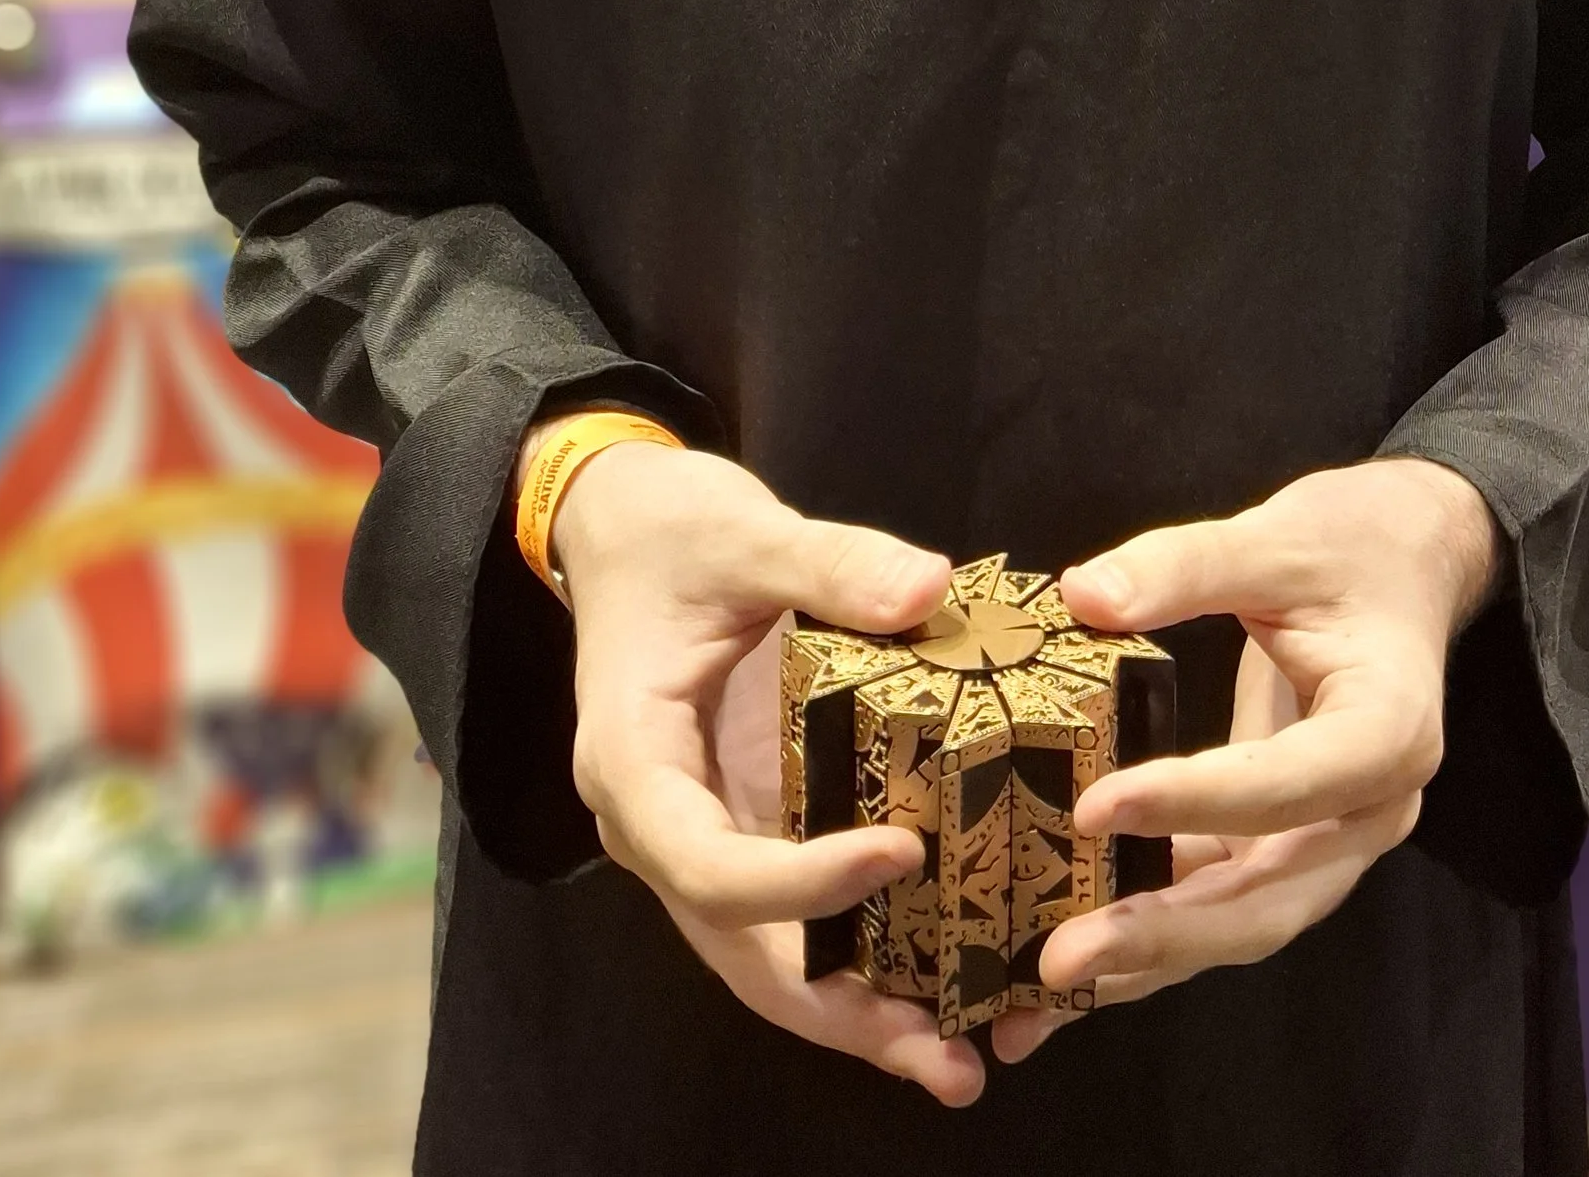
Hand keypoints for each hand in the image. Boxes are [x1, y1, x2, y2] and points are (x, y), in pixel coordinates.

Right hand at [543, 438, 982, 1107]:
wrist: (625, 528)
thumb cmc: (670, 531)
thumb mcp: (744, 531)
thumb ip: (832, 563)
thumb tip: (930, 587)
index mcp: (634, 766)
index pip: (708, 863)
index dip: (800, 883)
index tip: (901, 857)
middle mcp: (661, 828)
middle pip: (741, 953)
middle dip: (840, 1012)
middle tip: (948, 1059)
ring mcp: (706, 838)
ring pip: (769, 960)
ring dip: (859, 1012)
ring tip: (963, 1060)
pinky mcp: (750, 827)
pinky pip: (798, 917)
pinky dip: (865, 957)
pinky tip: (949, 985)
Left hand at [990, 457, 1499, 1067]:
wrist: (1408, 562)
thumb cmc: (1353, 545)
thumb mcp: (1276, 536)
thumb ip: (1185, 566)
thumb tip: (1082, 595)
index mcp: (1387, 732)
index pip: (1287, 787)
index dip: (1192, 802)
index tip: (1094, 807)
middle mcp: (1370, 811)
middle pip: (1270, 897)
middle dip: (1163, 931)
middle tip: (1062, 958)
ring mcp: (1333, 840)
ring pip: (1244, 918)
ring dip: (1149, 953)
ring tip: (1049, 984)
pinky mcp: (1289, 844)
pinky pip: (1223, 899)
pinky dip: (1153, 929)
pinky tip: (1077, 963)